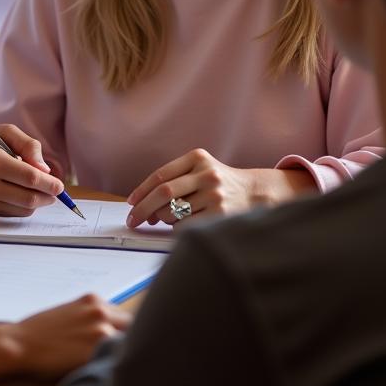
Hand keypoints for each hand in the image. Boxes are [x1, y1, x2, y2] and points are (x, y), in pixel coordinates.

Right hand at [0, 124, 63, 217]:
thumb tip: (45, 169)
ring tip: (38, 193)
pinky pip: (9, 214)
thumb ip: (27, 145)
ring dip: (36, 204)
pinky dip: (20, 207)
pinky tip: (20, 196)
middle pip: (29, 199)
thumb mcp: (0, 133)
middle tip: (54, 192)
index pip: (31, 179)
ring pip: (22, 210)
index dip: (50, 185)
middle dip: (48, 197)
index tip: (60, 186)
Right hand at [0, 294, 131, 380]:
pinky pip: (117, 359)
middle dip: (127, 340)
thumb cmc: (38, 335)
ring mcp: (101, 330)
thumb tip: (110, 331)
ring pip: (127, 342)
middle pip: (131, 326)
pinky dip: (113, 365)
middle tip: (119, 355)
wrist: (18, 347)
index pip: (123, 316)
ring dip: (121, 352)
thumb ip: (91, 319)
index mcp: (93, 300)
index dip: (123, 331)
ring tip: (111, 365)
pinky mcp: (97, 351)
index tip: (123, 341)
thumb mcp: (68, 315)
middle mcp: (100, 311)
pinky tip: (104, 372)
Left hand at [126, 149, 316, 226]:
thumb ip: (173, 180)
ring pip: (173, 212)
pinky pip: (186, 226)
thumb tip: (141, 205)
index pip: (161, 175)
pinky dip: (177, 228)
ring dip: (163, 219)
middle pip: (164, 193)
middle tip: (133, 220)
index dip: (142, 190)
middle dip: (143, 208)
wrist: (255, 193)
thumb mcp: (199, 169)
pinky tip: (183, 224)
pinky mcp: (220, 215)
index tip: (130, 203)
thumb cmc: (217, 183)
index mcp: (197, 158)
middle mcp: (207, 174)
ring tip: (166, 218)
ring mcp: (215, 195)